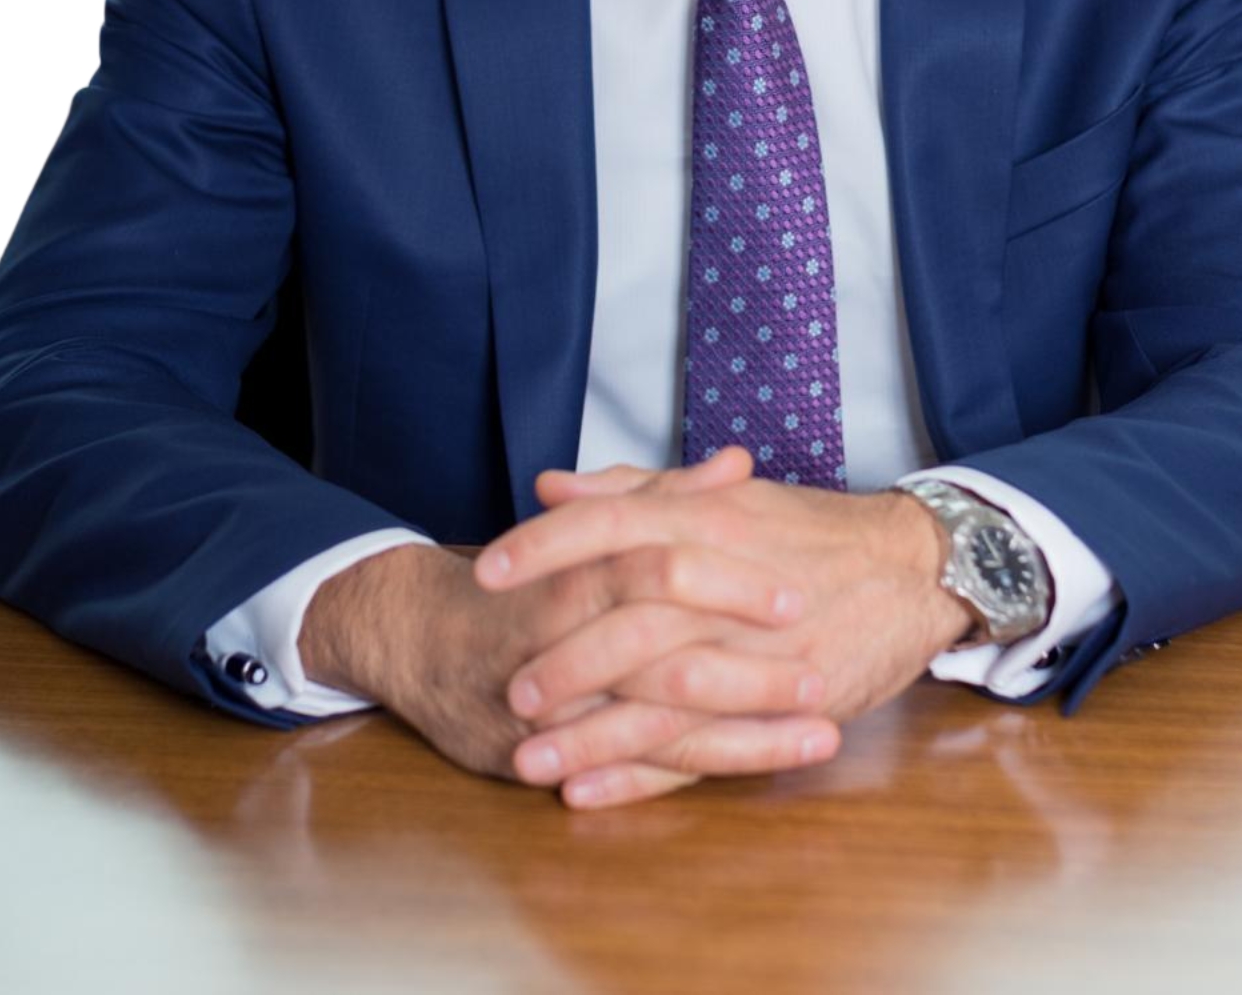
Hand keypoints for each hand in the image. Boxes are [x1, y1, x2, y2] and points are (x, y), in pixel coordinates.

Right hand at [298, 449, 837, 798]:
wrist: (417, 642)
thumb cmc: (520, 580)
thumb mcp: (589, 527)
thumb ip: (662, 497)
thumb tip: (734, 464)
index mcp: (573, 575)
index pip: (655, 570)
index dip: (728, 583)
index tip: (796, 591)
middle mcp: (562, 647)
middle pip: (665, 660)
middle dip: (751, 673)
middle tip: (824, 669)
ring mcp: (557, 715)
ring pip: (659, 731)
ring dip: (746, 734)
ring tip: (824, 730)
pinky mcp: (553, 762)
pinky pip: (634, 777)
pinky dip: (696, 777)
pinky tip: (760, 774)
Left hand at [476, 449, 976, 806]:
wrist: (909, 569)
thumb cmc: (808, 531)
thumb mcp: (723, 499)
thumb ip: (633, 492)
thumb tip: (552, 487)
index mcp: (705, 522)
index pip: (609, 527)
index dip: (543, 548)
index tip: (484, 571)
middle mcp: (724, 584)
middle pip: (627, 622)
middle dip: (560, 660)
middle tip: (502, 686)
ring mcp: (753, 651)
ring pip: (658, 697)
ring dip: (587, 733)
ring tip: (524, 758)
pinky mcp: (779, 705)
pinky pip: (699, 748)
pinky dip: (638, 774)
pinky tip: (586, 790)